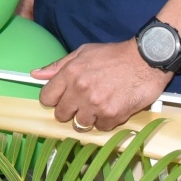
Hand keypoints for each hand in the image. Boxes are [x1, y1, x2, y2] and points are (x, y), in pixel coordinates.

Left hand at [32, 39, 172, 131]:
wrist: (145, 59)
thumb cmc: (114, 55)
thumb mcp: (83, 52)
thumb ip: (58, 65)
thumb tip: (36, 74)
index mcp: (70, 73)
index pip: (47, 98)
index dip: (52, 100)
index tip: (59, 99)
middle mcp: (80, 90)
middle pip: (61, 115)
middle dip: (69, 110)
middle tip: (80, 103)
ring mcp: (96, 104)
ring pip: (79, 124)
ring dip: (86, 118)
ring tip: (96, 105)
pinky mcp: (113, 115)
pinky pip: (100, 128)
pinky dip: (104, 121)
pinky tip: (110, 108)